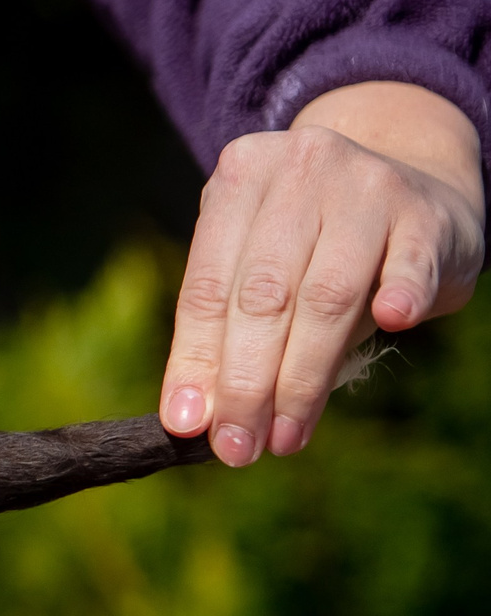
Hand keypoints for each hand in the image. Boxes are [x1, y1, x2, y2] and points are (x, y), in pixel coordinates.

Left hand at [160, 80, 483, 463]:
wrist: (417, 184)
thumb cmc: (320, 242)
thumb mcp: (263, 263)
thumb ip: (231, 327)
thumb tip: (198, 416)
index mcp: (241, 179)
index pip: (207, 286)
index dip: (196, 362)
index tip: (189, 425)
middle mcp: (299, 170)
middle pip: (262, 295)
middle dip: (246, 382)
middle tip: (239, 446)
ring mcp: (367, 185)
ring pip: (326, 294)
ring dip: (304, 376)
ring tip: (286, 435)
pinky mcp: (425, 210)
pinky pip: (409, 261)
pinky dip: (398, 292)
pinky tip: (392, 323)